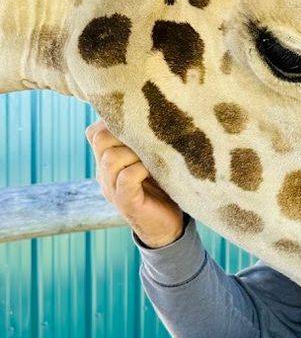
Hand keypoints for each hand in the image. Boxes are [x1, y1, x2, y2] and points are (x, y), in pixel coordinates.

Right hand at [85, 120, 184, 247]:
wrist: (169, 227)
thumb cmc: (164, 188)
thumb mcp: (152, 160)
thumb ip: (145, 142)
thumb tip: (156, 110)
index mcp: (108, 161)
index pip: (95, 132)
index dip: (113, 121)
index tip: (139, 123)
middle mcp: (105, 173)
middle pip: (99, 138)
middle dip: (124, 132)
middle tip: (148, 140)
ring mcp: (112, 188)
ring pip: (111, 158)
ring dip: (135, 152)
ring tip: (153, 158)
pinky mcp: (126, 202)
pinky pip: (125, 178)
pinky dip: (141, 170)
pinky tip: (154, 172)